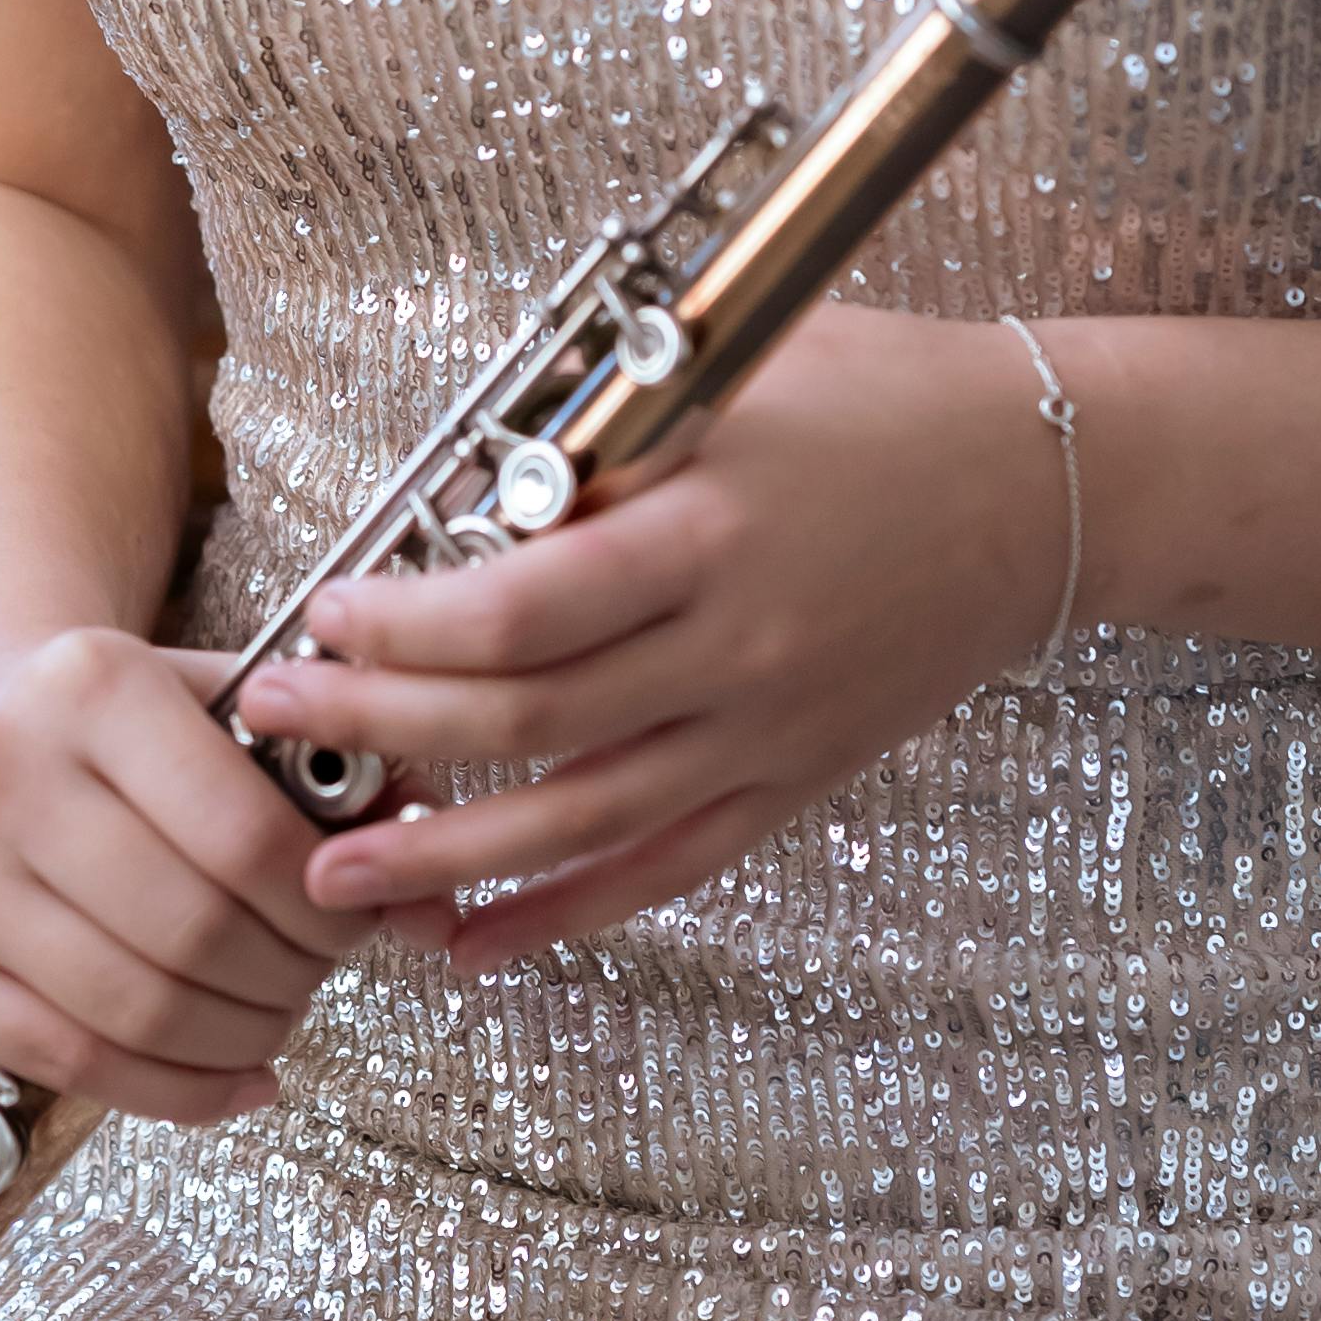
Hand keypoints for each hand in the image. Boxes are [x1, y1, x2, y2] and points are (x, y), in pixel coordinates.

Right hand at [0, 625, 343, 1122]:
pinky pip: (67, 1060)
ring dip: (238, 1038)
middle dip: (289, 978)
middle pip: (193, 932)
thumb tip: (436, 902)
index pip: (246, 836)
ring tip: (276, 1020)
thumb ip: (347, 782)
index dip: (326, 906)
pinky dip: (170, 1090)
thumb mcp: (232, 705)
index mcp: (90, 683)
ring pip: (134, 1008)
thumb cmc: (124, 718)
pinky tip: (231, 1075)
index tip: (359, 923)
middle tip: (320, 978)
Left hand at [236, 304, 1065, 963]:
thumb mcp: (734, 381)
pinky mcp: (794, 779)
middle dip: (379, 729)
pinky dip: (564, 914)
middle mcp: (735, 645)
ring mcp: (766, 728)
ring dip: (442, 858)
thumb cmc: (884, 396)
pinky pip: (665, 869)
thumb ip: (602, 440)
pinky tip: (472, 939)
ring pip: (579, 824)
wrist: (1047, 485)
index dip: (402, 627)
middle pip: (524, 722)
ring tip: (331, 874)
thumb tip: (457, 493)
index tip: (323, 610)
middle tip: (274, 721)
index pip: (521, 611)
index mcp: (710, 531)